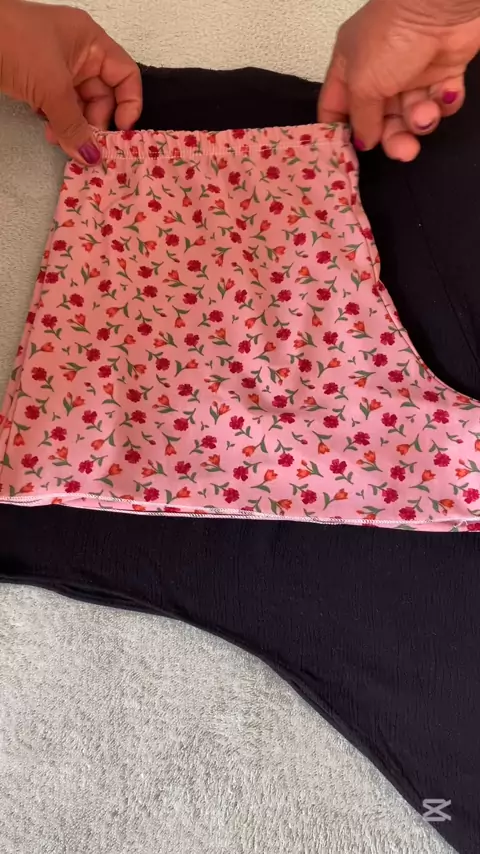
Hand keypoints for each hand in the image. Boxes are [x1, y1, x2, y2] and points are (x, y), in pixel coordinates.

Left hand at [0, 0, 141, 163]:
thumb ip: (74, 126)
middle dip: (94, 123)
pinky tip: (49, 133)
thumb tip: (92, 157)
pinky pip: (58, 107)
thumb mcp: (52, 88)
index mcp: (91, 42)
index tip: (120, 130)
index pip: (125, 76)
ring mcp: (57, 67)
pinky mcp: (37, 80)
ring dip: (73, 127)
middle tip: (85, 146)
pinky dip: (56, 122)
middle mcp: (78, 53)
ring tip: (61, 141)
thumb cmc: (14, 42)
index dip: (129, 104)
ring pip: (78, 106)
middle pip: (102, 96)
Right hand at [318, 0, 479, 159]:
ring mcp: (411, 73)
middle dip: (393, 138)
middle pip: (380, 121)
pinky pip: (441, 103)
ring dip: (420, 122)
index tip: (349, 156)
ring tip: (426, 115)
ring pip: (412, 116)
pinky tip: (445, 94)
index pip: (336, 108)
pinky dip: (444, 104)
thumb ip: (360, 119)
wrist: (439, 7)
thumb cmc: (392, 36)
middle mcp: (378, 72)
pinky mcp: (443, 72)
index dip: (342, 133)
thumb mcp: (362, 83)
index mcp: (350, 68)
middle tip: (404, 150)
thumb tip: (364, 142)